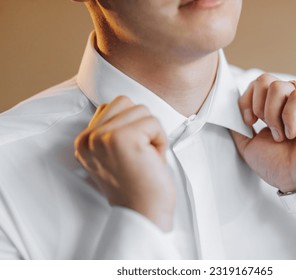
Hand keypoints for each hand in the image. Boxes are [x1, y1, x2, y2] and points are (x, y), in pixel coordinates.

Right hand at [74, 96, 174, 230]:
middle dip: (142, 126)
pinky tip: (153, 160)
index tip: (132, 154)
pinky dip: (161, 141)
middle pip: (126, 102)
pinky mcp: (121, 139)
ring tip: (146, 158)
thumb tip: (127, 103)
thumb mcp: (115, 155)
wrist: (144, 213)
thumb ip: (112, 129)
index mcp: (84, 142)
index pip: (112, 106)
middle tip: (141, 155)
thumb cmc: (138, 185)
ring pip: (141, 109)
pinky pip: (153, 122)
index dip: (133, 126)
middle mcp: (88, 139)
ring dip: (152, 133)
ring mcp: (102, 138)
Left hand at [231, 74, 295, 193]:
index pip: (256, 84)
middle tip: (267, 128)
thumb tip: (227, 109)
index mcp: (275, 106)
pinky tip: (293, 133)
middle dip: (259, 107)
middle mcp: (291, 99)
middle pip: (265, 79)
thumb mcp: (247, 144)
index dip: (246, 101)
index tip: (249, 122)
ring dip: (273, 115)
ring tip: (281, 135)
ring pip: (279, 87)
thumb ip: (238, 125)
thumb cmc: (277, 165)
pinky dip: (289, 119)